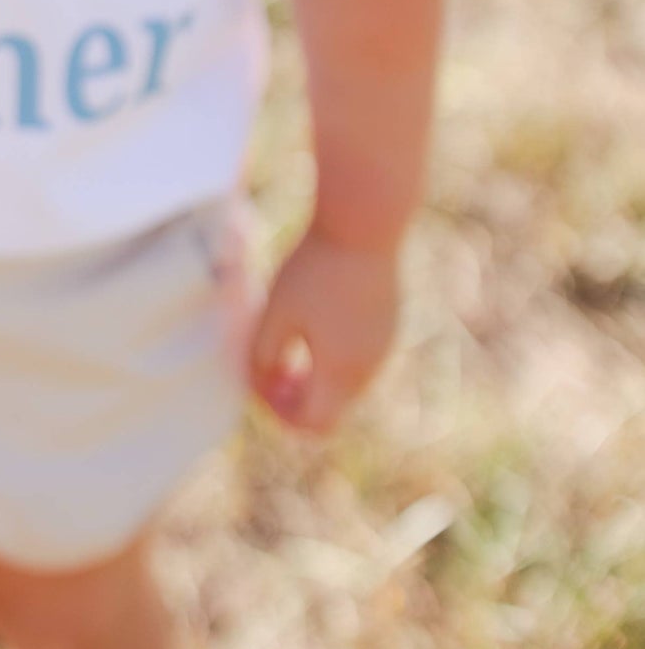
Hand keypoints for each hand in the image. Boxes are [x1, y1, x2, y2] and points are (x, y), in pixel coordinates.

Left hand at [247, 225, 400, 434]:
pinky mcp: (388, 325)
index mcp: (339, 372)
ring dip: (315, 376)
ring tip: (288, 341)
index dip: (279, 415)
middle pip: (330, 408)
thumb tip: (262, 380)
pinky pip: (359, 359)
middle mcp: (368, 369)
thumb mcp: (276, 312)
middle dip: (295, 396)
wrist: (364, 224)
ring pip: (345, 385)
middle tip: (269, 367)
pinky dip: (334, 357)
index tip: (261, 382)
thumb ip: (264, 356)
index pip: (312, 425)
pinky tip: (314, 321)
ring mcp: (383, 347)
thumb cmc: (314, 268)